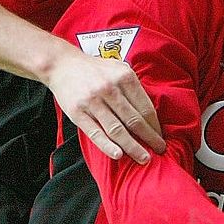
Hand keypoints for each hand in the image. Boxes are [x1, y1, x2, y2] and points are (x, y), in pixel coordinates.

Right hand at [47, 48, 165, 162]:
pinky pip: (96, 133)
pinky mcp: (78, 113)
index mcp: (124, 76)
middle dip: (149, 138)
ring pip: (117, 130)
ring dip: (133, 147)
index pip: (145, 107)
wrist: (63, 65)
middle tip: (159, 150)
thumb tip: (150, 111)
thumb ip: (133, 86)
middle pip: (134, 120)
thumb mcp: (118, 67)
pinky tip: (119, 155)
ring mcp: (93, 101)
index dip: (155, 125)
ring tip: (144, 158)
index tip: (161, 136)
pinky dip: (108, 146)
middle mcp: (110, 89)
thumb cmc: (95, 69)